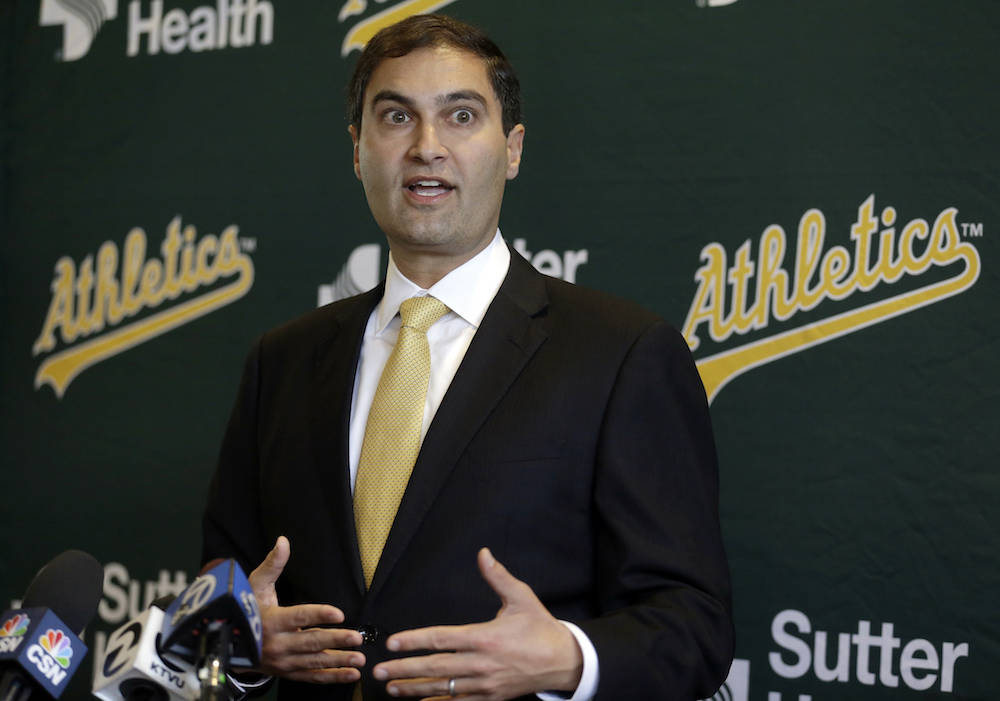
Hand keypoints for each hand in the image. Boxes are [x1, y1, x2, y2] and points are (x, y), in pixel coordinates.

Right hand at [249, 536, 364, 682]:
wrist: (227, 643)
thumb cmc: (247, 608)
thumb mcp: (255, 585)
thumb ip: (272, 564)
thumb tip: (283, 541)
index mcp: (271, 620)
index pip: (298, 616)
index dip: (319, 615)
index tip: (338, 613)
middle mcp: (277, 644)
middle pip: (310, 641)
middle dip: (336, 640)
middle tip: (357, 637)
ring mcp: (282, 661)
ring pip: (314, 661)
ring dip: (339, 661)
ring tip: (359, 659)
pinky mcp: (287, 672)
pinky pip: (312, 676)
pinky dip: (332, 677)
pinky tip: (350, 675)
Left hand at [372, 548, 582, 700]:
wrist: (564, 661)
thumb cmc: (540, 628)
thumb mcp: (521, 597)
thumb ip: (498, 577)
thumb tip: (483, 554)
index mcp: (484, 637)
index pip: (441, 639)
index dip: (414, 640)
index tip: (394, 643)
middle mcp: (481, 663)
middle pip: (435, 668)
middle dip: (404, 669)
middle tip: (380, 670)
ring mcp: (485, 684)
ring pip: (442, 689)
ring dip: (415, 689)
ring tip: (392, 688)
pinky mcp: (491, 698)